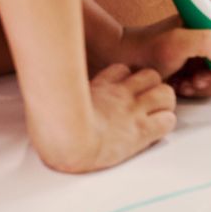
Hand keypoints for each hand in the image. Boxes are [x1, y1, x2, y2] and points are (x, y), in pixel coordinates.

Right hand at [34, 65, 176, 172]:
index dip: (126, 78)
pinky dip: (165, 124)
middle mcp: (121, 95)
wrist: (67, 141)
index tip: (122, 89)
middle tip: (146, 102)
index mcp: (100, 88)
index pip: (121, 70)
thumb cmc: (53, 127)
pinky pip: (167, 120)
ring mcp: (134, 111)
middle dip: (152, 87)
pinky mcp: (142, 131)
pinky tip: (156, 131)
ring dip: (164, 103)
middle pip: (151, 76)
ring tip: (156, 114)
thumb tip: (42, 93)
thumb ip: (60, 95)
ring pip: (165, 93)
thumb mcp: (54, 101)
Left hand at [114, 12, 210, 99]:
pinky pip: (209, 84)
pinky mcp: (195, 69)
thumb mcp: (179, 43)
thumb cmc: (148, 47)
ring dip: (207, 85)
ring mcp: (204, 54)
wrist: (125, 61)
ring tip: (187, 84)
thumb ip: (210, 44)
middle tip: (199, 80)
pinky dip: (198, 89)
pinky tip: (181, 86)